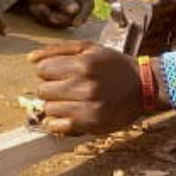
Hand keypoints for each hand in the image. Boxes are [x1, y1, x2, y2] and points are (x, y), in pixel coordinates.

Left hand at [21, 0, 93, 28]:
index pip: (88, 3)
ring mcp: (69, 14)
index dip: (84, 14)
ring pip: (63, 23)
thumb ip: (63, 0)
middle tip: (41, 7)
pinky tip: (38, 10)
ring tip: (37, 6)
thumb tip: (75, 10)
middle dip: (57, 16)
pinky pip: (54, 26)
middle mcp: (77, 4)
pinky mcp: (61, 22)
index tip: (76, 24)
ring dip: (47, 16)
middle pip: (75, 17)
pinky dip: (44, 19)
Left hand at [28, 40, 142, 134]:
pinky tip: (73, 113)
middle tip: (69, 87)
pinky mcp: (91, 124)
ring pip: (48, 108)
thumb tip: (30, 59)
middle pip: (42, 90)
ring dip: (57, 104)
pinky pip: (57, 126)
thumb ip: (59, 50)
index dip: (50, 71)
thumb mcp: (92, 48)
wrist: (146, 86)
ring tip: (74, 100)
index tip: (62, 73)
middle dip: (52, 88)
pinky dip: (60, 122)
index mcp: (84, 64)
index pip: (42, 69)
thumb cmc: (116, 66)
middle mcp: (85, 85)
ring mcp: (88, 107)